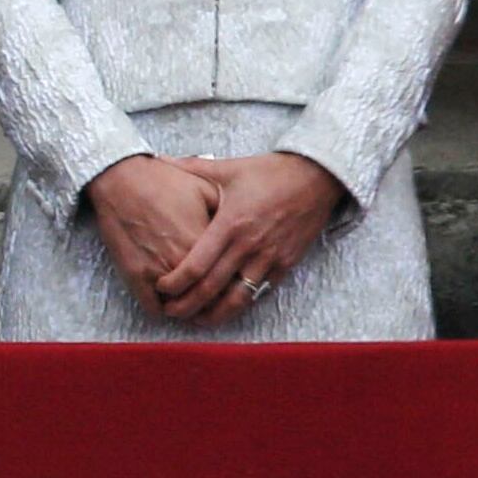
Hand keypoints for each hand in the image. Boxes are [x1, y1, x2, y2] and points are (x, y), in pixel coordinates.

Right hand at [83, 152, 221, 307]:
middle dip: (215, 301)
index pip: (230, 277)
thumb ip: (229, 213)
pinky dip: (163, 309)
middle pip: (208, 298)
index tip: (235, 283)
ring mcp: (158, 272)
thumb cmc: (163, 181)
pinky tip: (168, 301)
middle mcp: (183, 262)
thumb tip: (244, 228)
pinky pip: (154, 308)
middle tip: (217, 298)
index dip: (236, 284)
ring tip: (194, 302)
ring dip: (189, 307)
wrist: (122, 179)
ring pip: (183, 308)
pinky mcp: (135, 276)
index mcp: (206, 242)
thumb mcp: (206, 189)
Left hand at [164, 151, 347, 319]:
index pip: (196, 265)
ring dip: (214, 314)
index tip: (161, 288)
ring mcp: (270, 258)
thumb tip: (160, 158)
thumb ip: (191, 167)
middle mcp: (249, 245)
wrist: (318, 175)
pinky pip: (261, 292)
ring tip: (197, 319)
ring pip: (238, 299)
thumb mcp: (228, 167)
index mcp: (230, 224)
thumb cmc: (270, 172)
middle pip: (211, 288)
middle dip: (187, 305)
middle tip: (170, 311)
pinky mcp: (287, 264)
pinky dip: (242, 303)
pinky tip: (227, 307)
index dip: (175, 283)